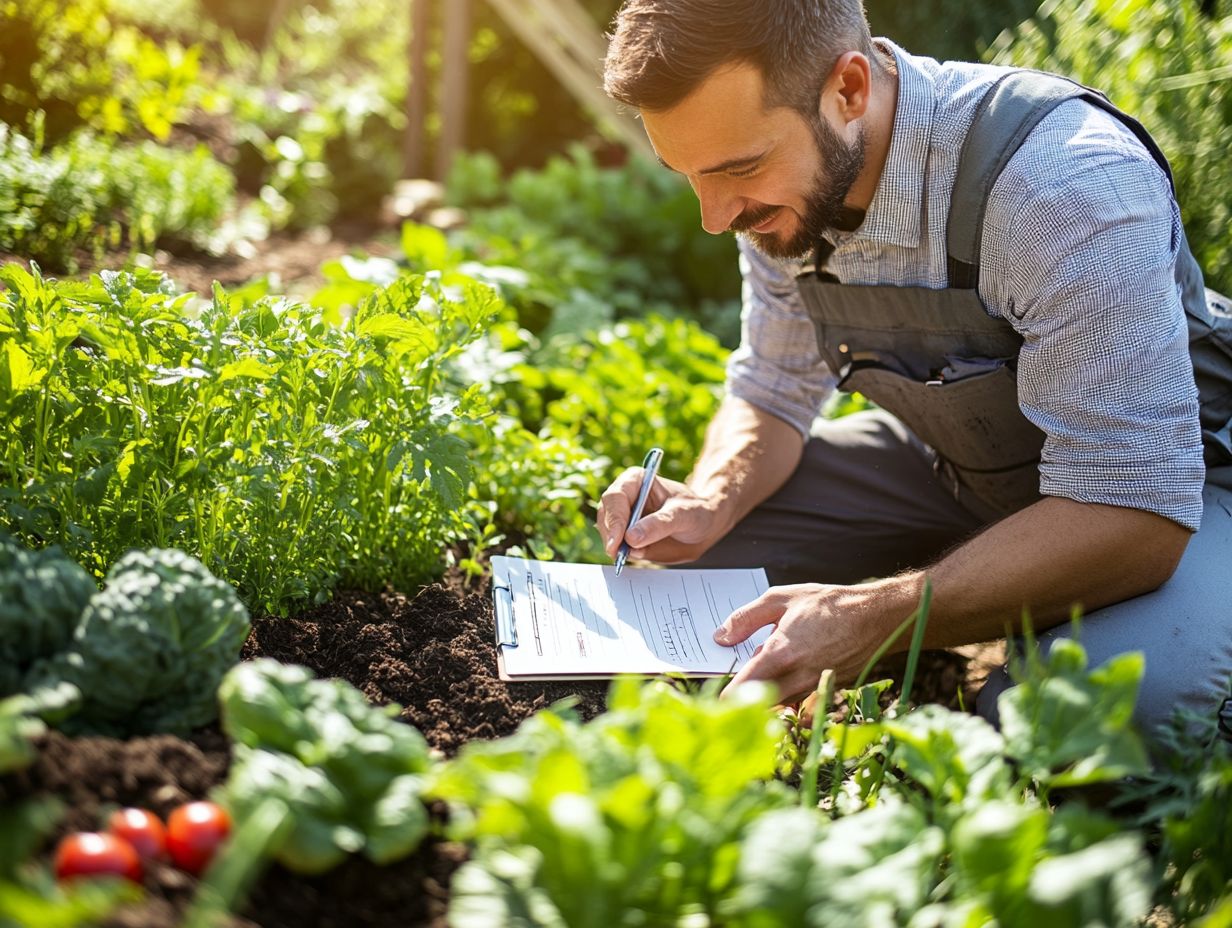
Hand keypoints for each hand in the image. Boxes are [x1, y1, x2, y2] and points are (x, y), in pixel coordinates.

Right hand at [597, 469, 724, 564]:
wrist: (703, 524)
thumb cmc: (696, 512)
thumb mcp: (684, 515)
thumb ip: (659, 524)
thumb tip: (632, 538)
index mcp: (636, 480)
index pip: (616, 497)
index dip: (614, 520)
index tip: (618, 541)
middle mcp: (625, 495)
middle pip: (606, 514)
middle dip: (611, 535)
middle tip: (619, 555)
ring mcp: (623, 514)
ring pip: (607, 530)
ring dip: (615, 545)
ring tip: (632, 555)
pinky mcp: (625, 532)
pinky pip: (615, 543)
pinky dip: (621, 552)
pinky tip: (634, 555)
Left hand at [715, 583, 897, 703]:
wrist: (878, 617)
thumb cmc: (830, 604)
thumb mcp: (781, 598)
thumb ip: (746, 618)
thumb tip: (720, 637)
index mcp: (781, 654)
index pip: (743, 688)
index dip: (725, 696)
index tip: (713, 698)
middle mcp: (797, 678)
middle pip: (758, 704)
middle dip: (742, 701)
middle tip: (728, 693)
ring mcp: (813, 688)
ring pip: (778, 705)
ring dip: (765, 698)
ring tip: (756, 680)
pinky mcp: (826, 692)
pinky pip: (799, 704)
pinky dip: (787, 698)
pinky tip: (784, 680)